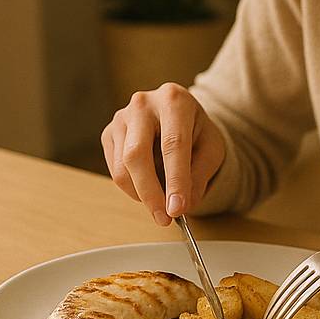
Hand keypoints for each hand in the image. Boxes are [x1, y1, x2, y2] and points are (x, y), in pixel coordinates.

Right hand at [100, 83, 225, 226]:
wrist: (179, 116)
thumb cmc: (196, 131)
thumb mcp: (211, 150)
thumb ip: (198, 176)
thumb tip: (178, 206)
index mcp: (174, 100)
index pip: (173, 144)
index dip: (175, 180)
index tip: (177, 209)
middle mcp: (143, 103)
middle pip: (137, 154)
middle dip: (150, 193)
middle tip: (164, 218)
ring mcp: (121, 117)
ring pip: (122, 167)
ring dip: (141, 194)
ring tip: (161, 202)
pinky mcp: (109, 133)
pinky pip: (115, 170)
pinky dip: (132, 187)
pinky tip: (149, 185)